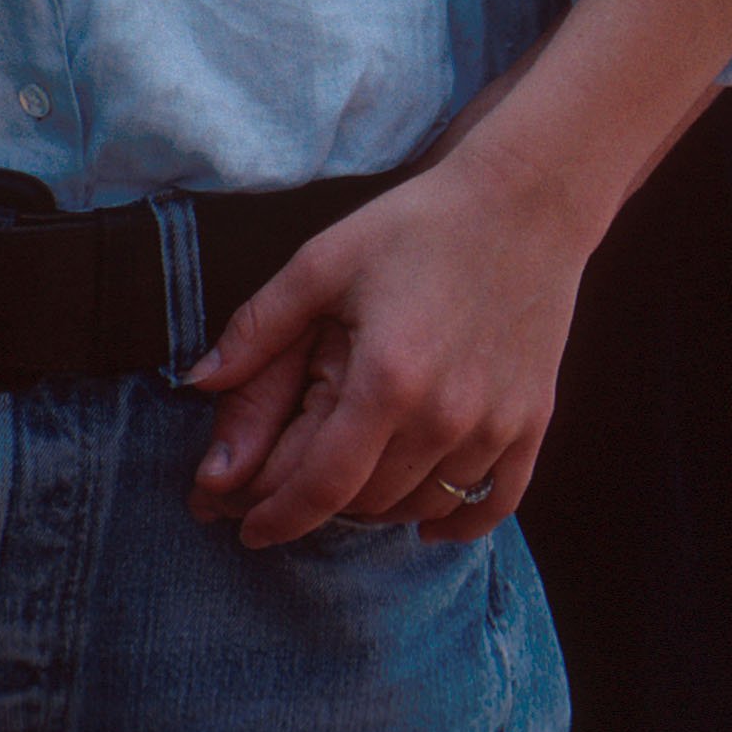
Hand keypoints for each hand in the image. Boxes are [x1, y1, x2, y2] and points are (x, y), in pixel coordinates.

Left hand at [186, 0, 731, 549]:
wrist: (524, 201)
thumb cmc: (417, 224)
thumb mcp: (325, 261)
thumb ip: (260, 328)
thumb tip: (199, 382)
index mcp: (385, 379)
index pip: (319, 485)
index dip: (275, 516)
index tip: (246, 529)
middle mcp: (444, 417)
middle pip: (365, 502)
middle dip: (314, 510)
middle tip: (281, 501)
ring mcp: (494, 426)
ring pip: (421, 507)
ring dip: (375, 509)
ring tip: (344, 488)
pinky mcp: (532, 423)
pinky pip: (492, 503)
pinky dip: (455, 521)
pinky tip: (423, 519)